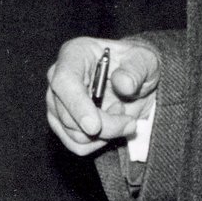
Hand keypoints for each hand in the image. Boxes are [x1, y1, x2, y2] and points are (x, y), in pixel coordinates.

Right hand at [45, 37, 159, 155]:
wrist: (137, 82)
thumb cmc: (137, 65)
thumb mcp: (145, 60)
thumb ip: (136, 69)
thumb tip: (123, 84)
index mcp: (74, 55)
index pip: (64, 82)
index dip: (77, 106)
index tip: (95, 127)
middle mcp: (58, 78)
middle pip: (69, 116)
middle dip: (105, 126)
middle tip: (130, 121)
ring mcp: (56, 103)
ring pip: (73, 134)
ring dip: (105, 134)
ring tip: (121, 115)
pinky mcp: (61, 123)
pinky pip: (76, 145)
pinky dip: (99, 144)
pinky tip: (111, 127)